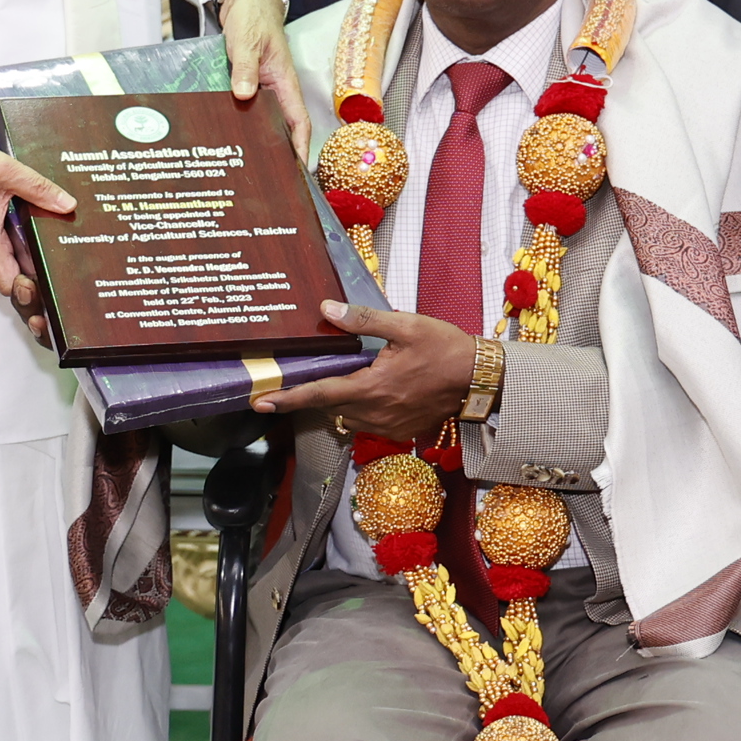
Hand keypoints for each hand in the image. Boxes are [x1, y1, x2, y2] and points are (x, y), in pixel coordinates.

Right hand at [0, 119, 74, 325]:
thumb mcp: (6, 170)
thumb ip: (39, 189)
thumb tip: (66, 204)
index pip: (11, 285)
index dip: (32, 287)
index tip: (51, 276)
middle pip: (13, 272)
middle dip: (35, 262)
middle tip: (57, 247)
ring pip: (6, 257)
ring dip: (24, 246)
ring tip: (44, 229)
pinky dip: (12, 236)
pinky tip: (25, 218)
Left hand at [219, 0, 312, 158]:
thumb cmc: (252, 15)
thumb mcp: (245, 41)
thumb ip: (244, 68)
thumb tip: (243, 94)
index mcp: (285, 81)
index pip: (298, 121)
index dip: (299, 148)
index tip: (297, 171)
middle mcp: (276, 88)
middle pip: (282, 127)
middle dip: (278, 152)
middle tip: (268, 179)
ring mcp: (262, 87)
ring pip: (263, 119)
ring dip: (257, 138)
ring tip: (248, 165)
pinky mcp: (249, 83)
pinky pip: (247, 108)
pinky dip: (241, 121)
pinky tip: (228, 135)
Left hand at [253, 301, 481, 442]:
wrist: (480, 379)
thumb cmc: (445, 349)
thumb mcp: (405, 325)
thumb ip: (363, 319)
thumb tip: (327, 309)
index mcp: (371, 388)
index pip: (318, 395)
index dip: (287, 399)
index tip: (260, 403)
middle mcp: (376, 414)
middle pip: (332, 407)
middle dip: (321, 392)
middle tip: (320, 371)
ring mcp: (390, 427)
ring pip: (349, 416)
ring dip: (344, 400)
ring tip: (357, 375)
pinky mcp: (402, 431)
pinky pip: (370, 422)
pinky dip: (366, 407)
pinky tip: (380, 388)